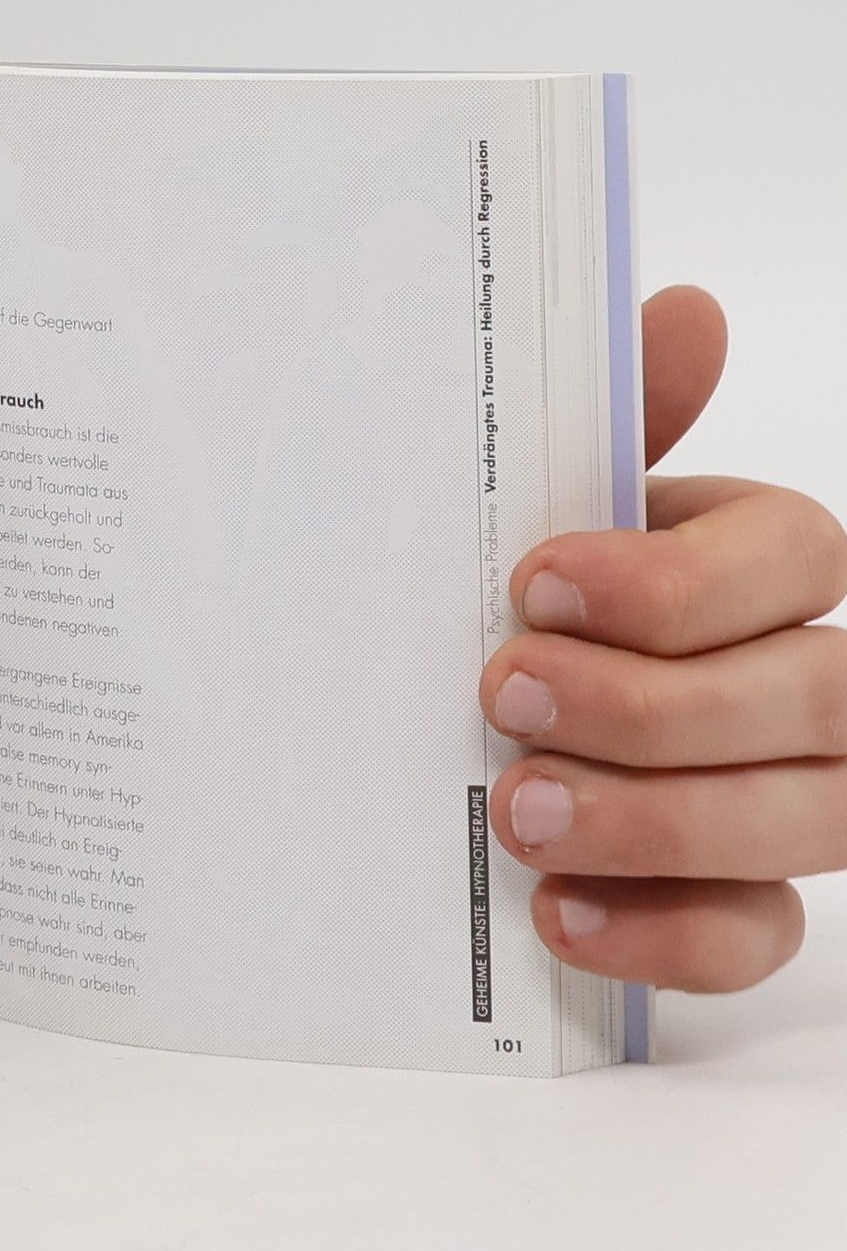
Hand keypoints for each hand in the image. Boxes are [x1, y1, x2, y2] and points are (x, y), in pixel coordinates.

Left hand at [482, 286, 846, 991]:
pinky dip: (663, 934)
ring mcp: (787, 801)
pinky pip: (756, 937)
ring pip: (803, 820)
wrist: (440, 721)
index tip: (534, 584)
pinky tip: (557, 911)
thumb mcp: (536, 504)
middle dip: (652, 704)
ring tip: (520, 809)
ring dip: (655, 819)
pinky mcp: (736, 903)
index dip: (677, 579)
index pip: (799, 556)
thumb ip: (615, 421)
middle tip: (506, 695)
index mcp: (753, 562)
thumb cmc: (513, 599)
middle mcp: (798, 679)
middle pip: (810, 696)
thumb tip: (688, 314)